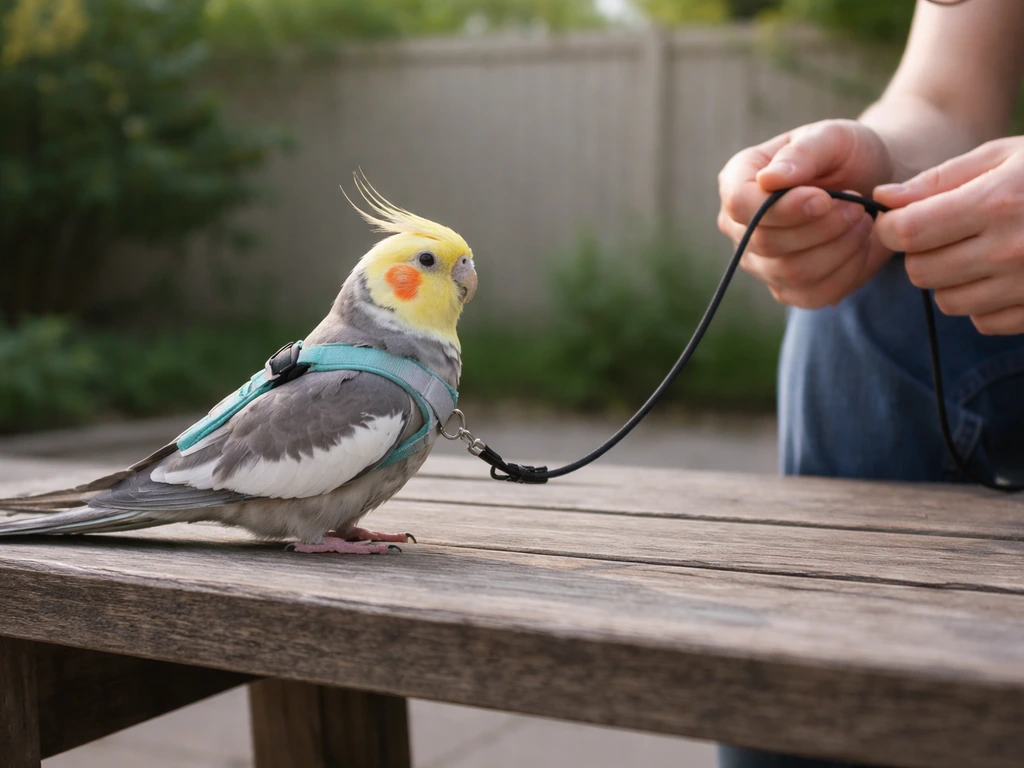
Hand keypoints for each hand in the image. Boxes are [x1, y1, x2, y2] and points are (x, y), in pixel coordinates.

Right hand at [718, 119, 893, 308]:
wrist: (875, 182)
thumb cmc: (847, 154)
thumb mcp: (832, 137)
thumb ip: (802, 154)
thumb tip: (769, 180)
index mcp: (737, 181)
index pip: (740, 205)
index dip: (783, 208)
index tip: (825, 198)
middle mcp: (739, 227)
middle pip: (766, 243)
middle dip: (822, 227)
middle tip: (858, 206)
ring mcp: (759, 263)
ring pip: (792, 273)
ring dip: (839, 248)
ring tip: (863, 221)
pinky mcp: (787, 289)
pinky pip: (814, 295)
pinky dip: (847, 272)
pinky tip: (859, 246)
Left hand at [875, 138, 1023, 335]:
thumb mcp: (1006, 156)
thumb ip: (939, 180)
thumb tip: (883, 198)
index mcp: (997, 202)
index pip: (906, 233)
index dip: (892, 227)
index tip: (902, 218)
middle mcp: (1012, 249)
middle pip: (920, 272)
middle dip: (920, 253)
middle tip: (945, 232)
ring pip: (947, 301)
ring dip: (951, 280)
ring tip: (980, 250)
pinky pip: (983, 322)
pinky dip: (983, 302)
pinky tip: (1006, 274)